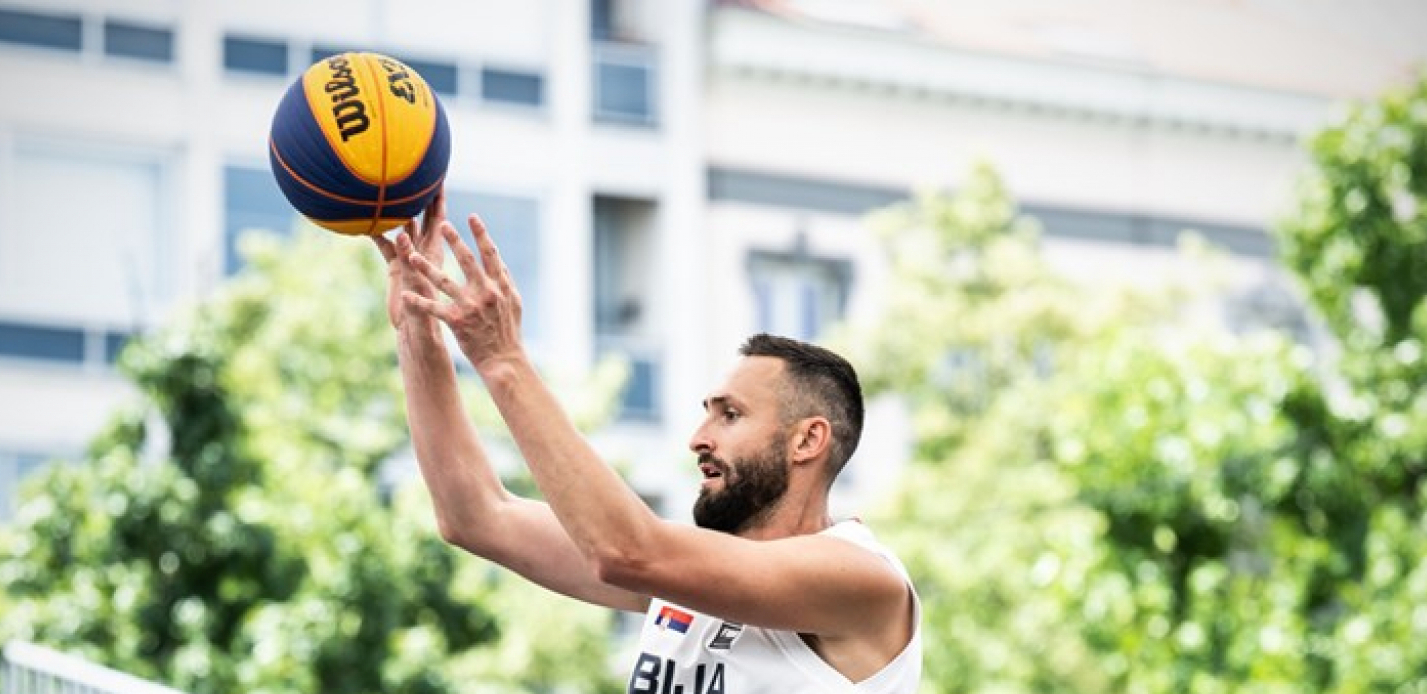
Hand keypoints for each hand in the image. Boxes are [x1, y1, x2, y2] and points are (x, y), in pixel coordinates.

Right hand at [373, 189, 447, 329]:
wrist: (417, 333)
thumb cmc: (429, 318)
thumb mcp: (422, 296)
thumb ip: (411, 274)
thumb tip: (406, 255)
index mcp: (435, 253)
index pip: (438, 219)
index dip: (438, 199)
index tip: (439, 177)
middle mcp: (423, 252)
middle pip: (421, 217)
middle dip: (419, 196)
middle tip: (413, 173)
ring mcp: (409, 257)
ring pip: (402, 227)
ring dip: (397, 211)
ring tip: (389, 190)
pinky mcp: (396, 267)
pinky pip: (385, 245)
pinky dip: (377, 233)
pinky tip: (367, 221)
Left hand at [403, 214, 524, 374]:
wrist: (504, 360)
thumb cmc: (509, 330)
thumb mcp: (514, 302)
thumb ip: (505, 280)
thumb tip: (498, 260)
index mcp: (500, 285)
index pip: (491, 254)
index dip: (481, 234)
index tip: (472, 217)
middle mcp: (486, 292)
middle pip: (467, 261)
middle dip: (454, 241)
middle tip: (442, 223)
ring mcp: (471, 307)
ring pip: (444, 282)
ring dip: (426, 268)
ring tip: (412, 256)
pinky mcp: (457, 322)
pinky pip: (434, 308)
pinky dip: (419, 302)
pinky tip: (406, 294)